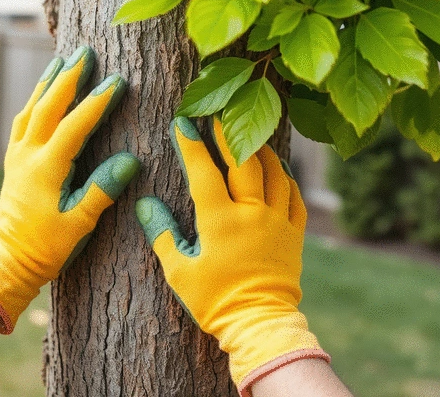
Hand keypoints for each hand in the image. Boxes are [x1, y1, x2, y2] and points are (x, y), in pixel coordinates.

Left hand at [0, 46, 139, 331]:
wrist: (9, 259)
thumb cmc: (47, 246)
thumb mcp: (79, 224)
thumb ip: (102, 190)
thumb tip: (131, 160)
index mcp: (46, 168)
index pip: (75, 125)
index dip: (97, 102)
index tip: (116, 80)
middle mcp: (28, 155)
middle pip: (48, 106)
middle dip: (68, 77)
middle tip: (85, 52)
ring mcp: (17, 155)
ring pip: (32, 108)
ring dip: (48, 82)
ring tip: (63, 59)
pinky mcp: (13, 159)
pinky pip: (23, 119)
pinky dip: (35, 99)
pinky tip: (44, 90)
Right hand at [136, 118, 327, 395]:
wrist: (259, 325)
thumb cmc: (214, 301)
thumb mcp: (179, 271)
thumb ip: (162, 233)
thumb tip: (145, 203)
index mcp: (220, 219)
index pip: (203, 170)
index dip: (191, 144)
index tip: (182, 122)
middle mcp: (252, 212)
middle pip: (243, 160)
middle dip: (228, 133)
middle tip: (217, 114)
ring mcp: (277, 220)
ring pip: (273, 172)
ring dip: (260, 149)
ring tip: (248, 135)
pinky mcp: (295, 233)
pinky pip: (295, 195)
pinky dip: (286, 177)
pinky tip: (278, 169)